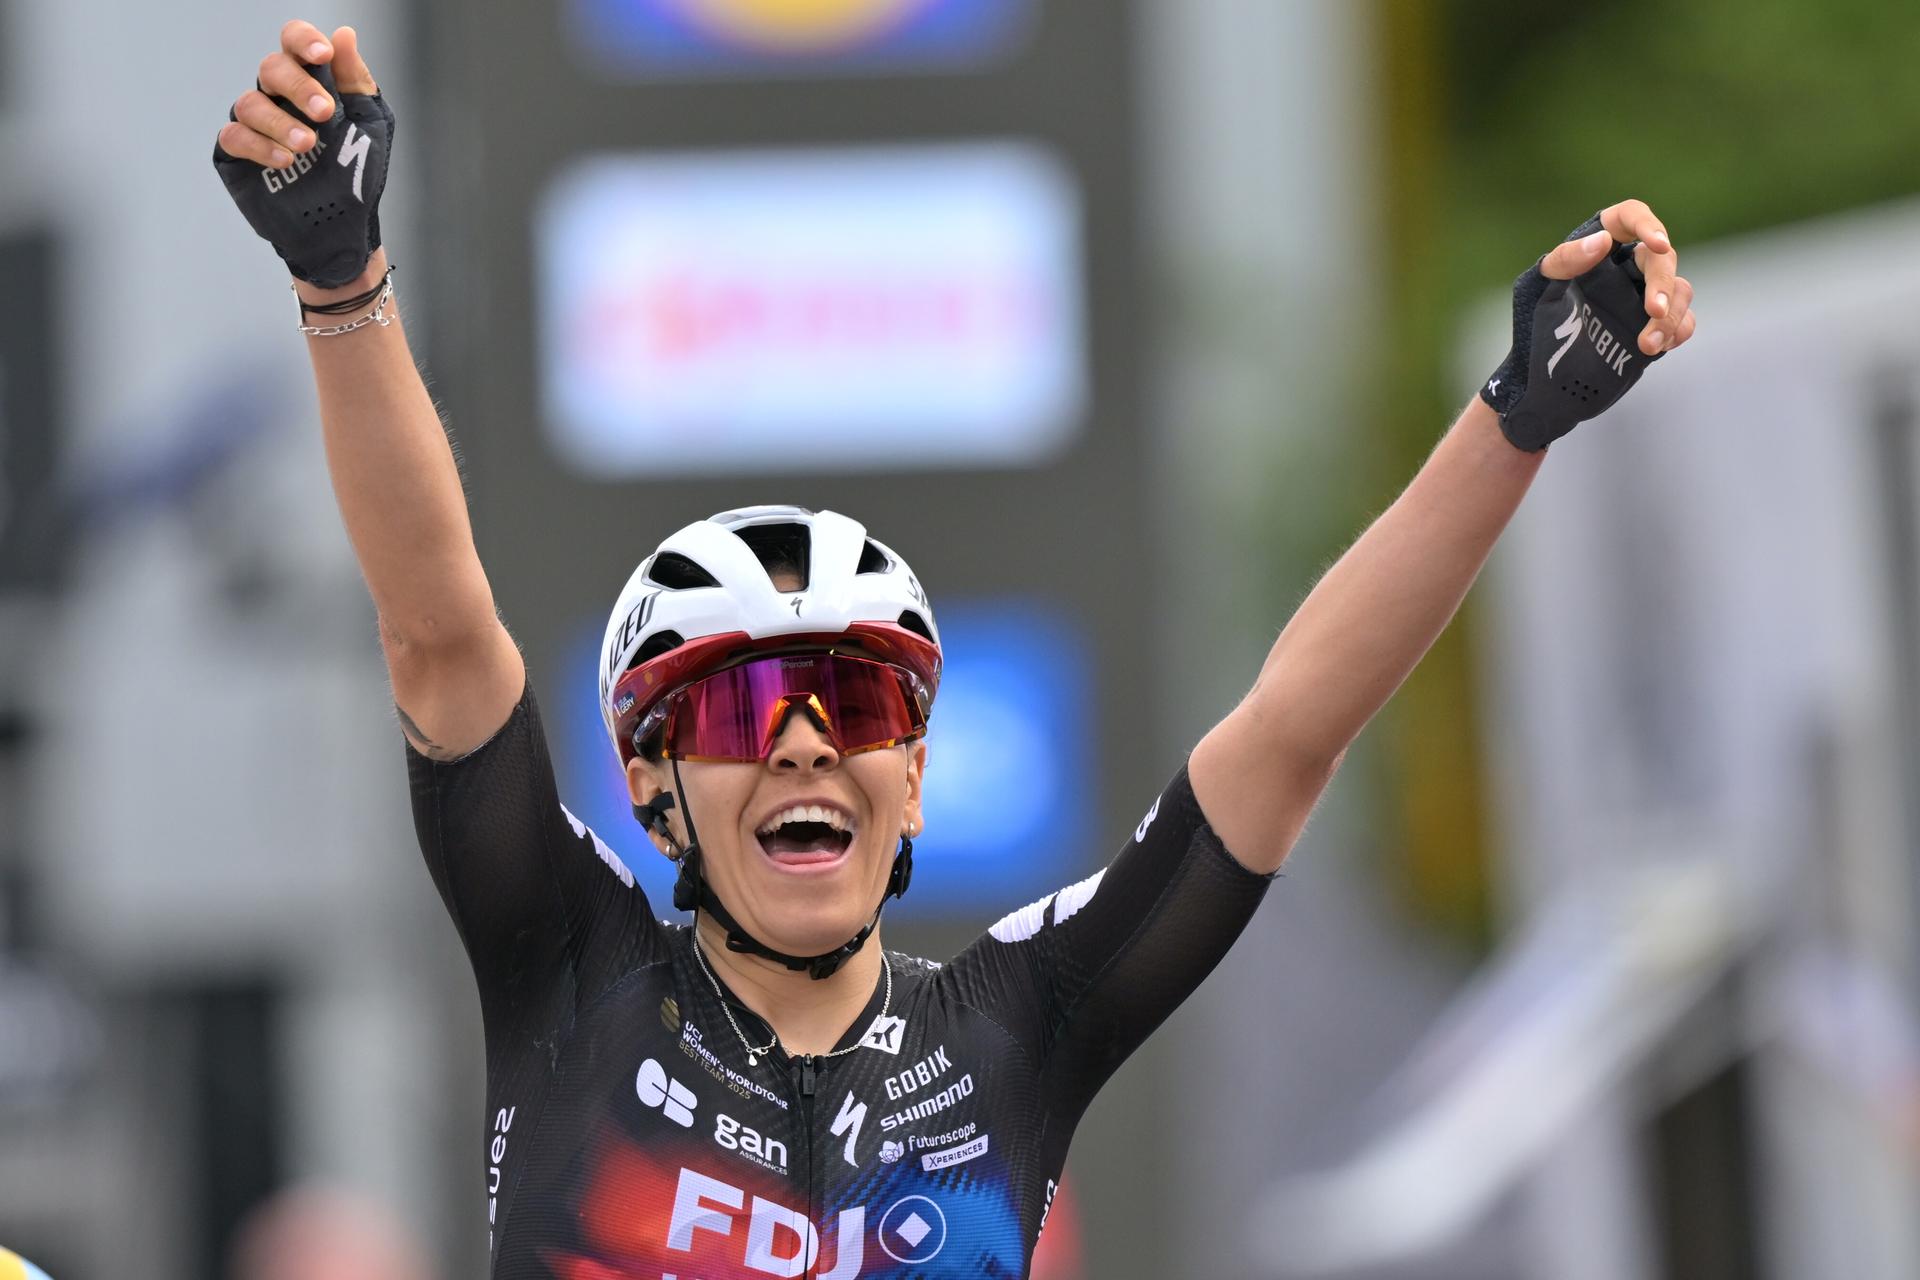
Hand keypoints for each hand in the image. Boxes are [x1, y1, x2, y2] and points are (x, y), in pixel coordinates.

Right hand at [217, 21, 376, 170]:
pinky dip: (259, 146)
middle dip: (298, 86)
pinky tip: (286, 161)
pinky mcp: (235, 152)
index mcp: (308, 79)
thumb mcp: (368, 125)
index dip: (303, 41)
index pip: (294, 42)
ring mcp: (254, 122)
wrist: (343, 224)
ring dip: (281, 123)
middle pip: (271, 68)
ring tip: (308, 145)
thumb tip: (344, 34)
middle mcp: (276, 95)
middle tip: (325, 113)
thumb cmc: (356, 170)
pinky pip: (234, 136)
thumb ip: (355, 81)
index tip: (323, 55)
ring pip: (249, 103)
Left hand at [1480, 200, 1695, 451]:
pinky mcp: (1653, 326)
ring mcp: (1642, 296)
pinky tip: (1657, 347)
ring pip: (1680, 290)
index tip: (1656, 244)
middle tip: (1652, 312)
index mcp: (1599, 245)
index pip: (1630, 217)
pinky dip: (1678, 330)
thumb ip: (1565, 260)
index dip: (1648, 225)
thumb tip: (1602, 240)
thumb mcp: (1536, 287)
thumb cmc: (1532, 321)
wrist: (1539, 374)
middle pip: (1662, 259)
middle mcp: (1627, 266)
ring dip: (1671, 316)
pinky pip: (1683, 321)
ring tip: (1646, 345)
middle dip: (1662, 284)